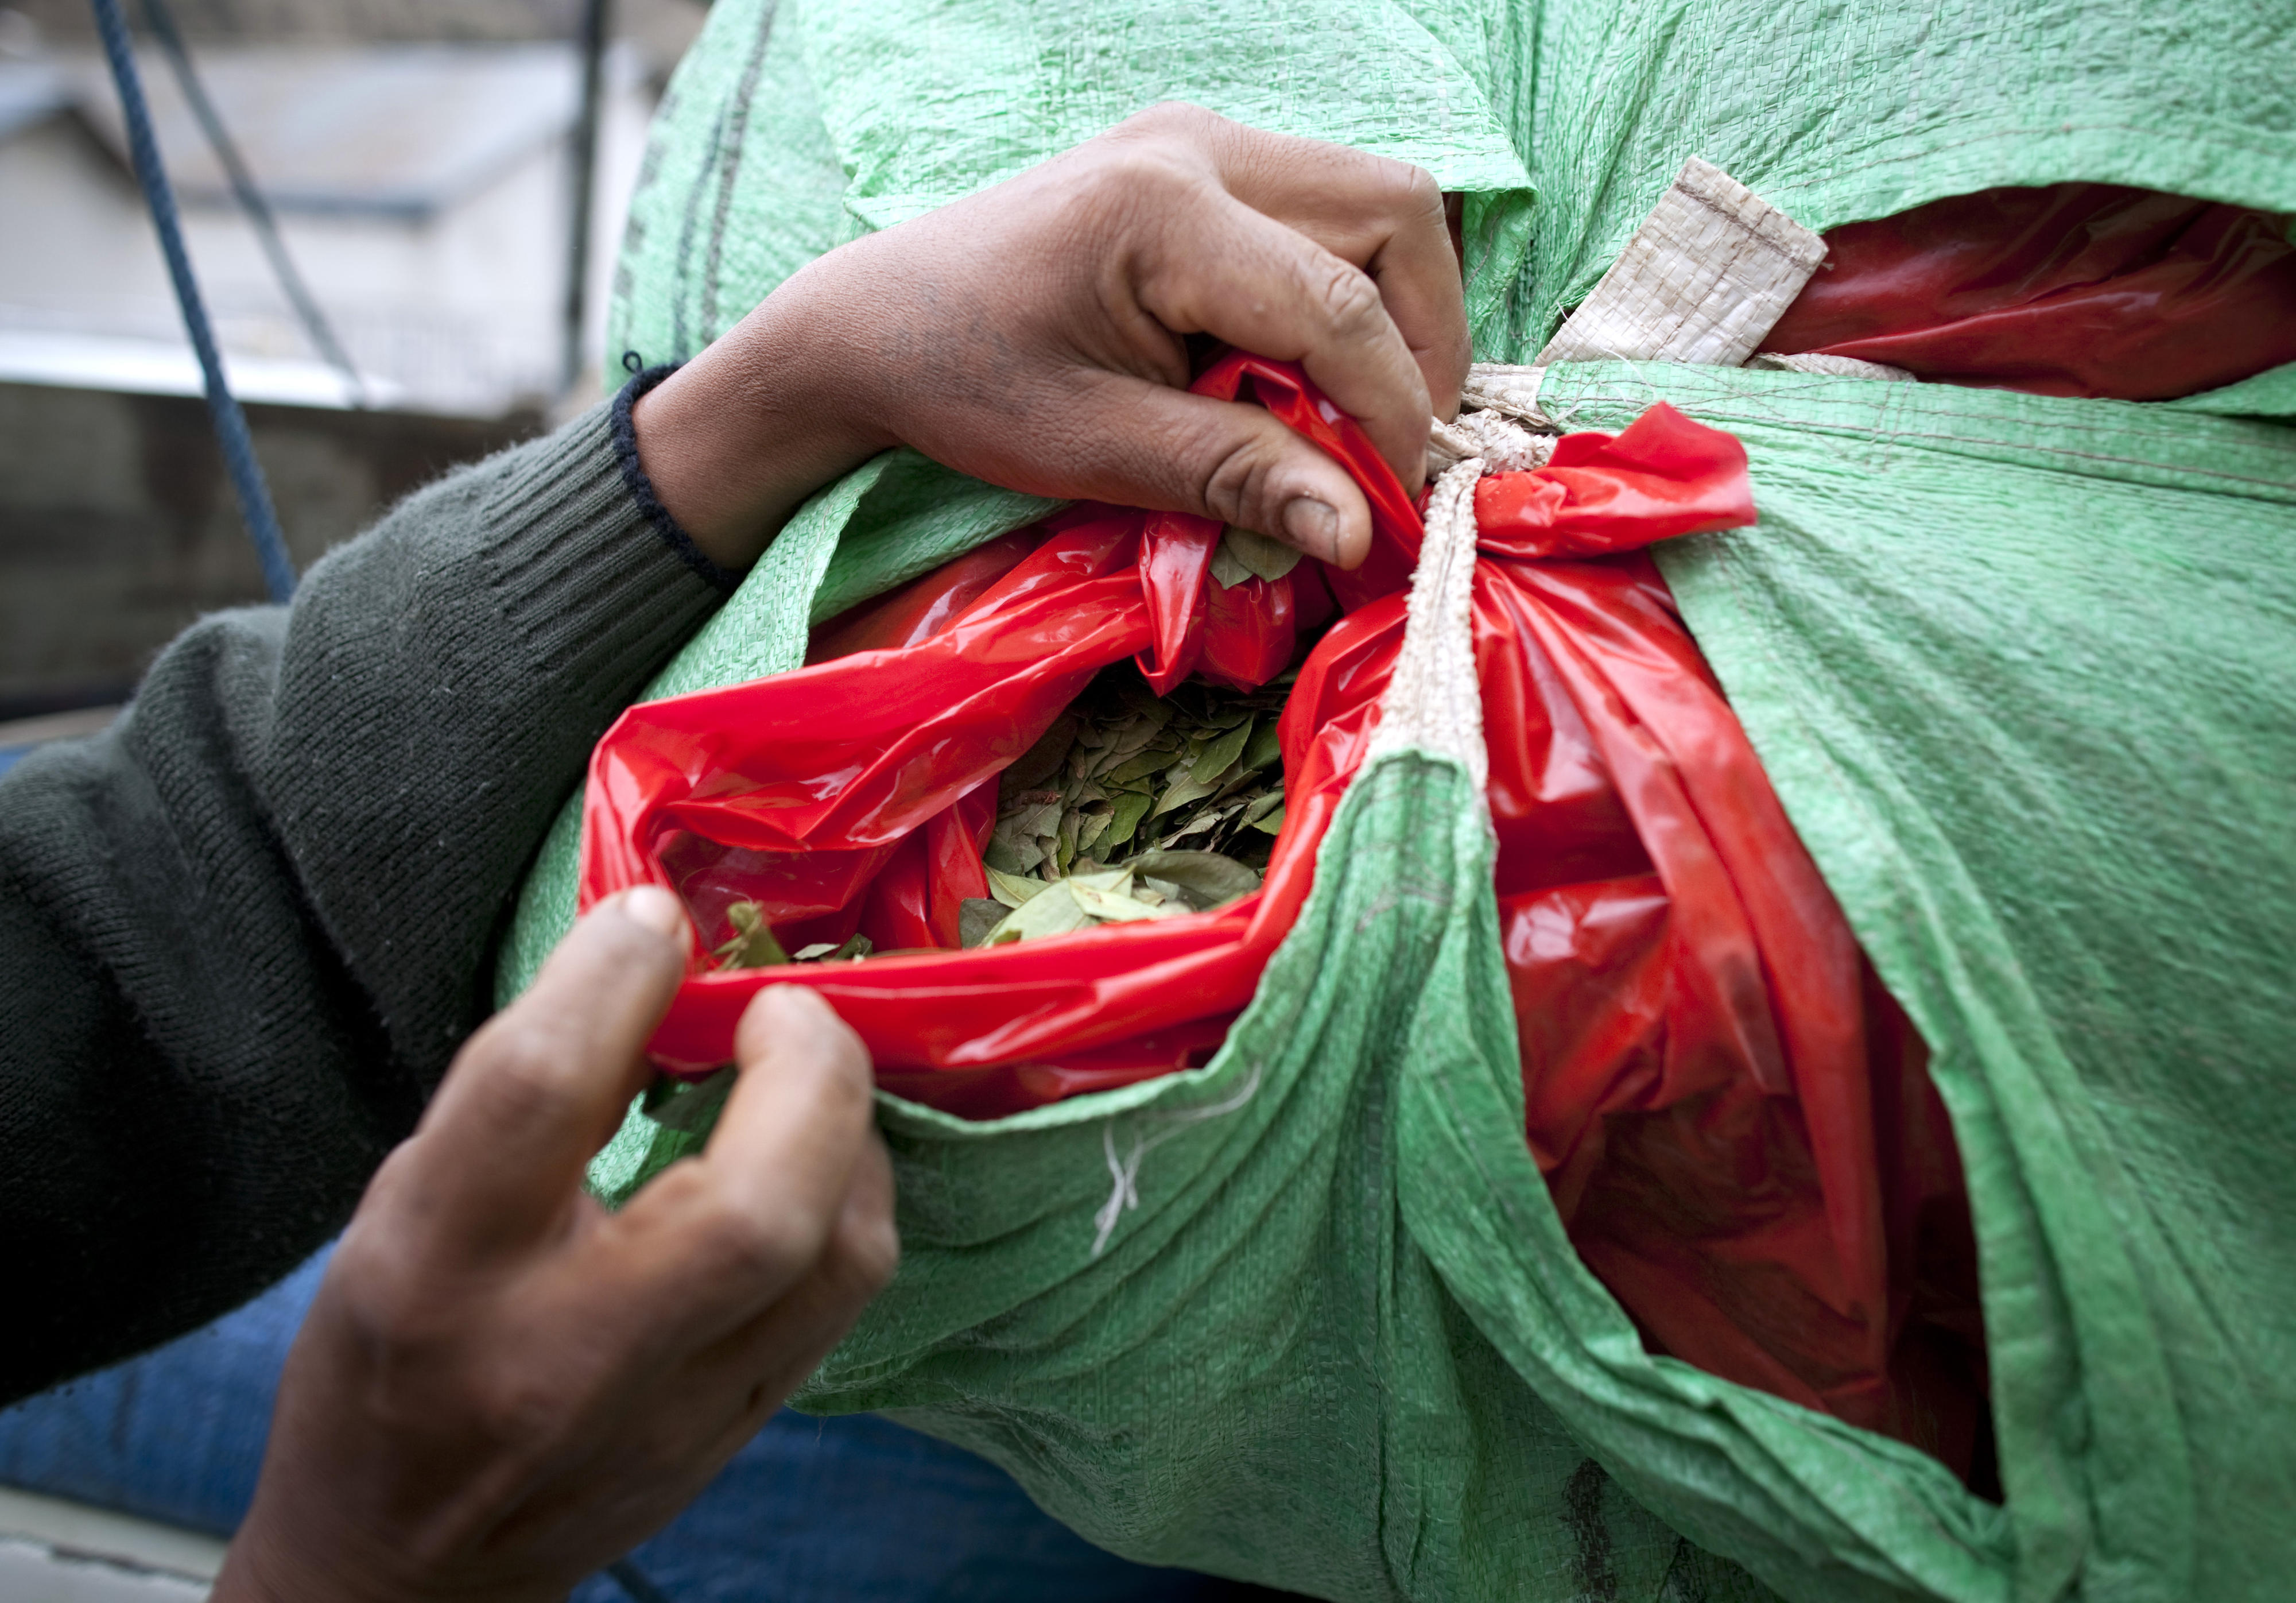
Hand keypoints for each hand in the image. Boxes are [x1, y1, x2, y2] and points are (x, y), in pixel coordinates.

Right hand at [212, 889, 896, 1602]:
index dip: (615, 979)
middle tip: (782, 1008)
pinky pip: (843, 1296)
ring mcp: (670, 1412)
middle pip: (750, 1207)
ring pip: (834, 1256)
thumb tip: (648, 951)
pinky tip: (815, 1159)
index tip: (655, 920)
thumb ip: (517, 1095)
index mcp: (437, 1270)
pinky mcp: (735, 1435)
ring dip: (847, 1133)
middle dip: (803, 1073)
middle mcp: (565, 1352)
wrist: (401, 1577)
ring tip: (802, 1074)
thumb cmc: (384, 1366)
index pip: (541, 1096)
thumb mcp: (399, 1212)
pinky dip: (849, 1201)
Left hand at [635, 102, 1467, 571]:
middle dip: (1422, 339)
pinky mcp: (1202, 159)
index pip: (1339, 309)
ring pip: (1377, 203)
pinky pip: (1325, 210)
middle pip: (1395, 214)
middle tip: (1395, 444)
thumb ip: (1236, 476)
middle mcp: (1199, 145)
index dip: (1393, 414)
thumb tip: (1359, 529)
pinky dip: (1346, 291)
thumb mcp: (1096, 449)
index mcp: (1163, 210)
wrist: (876, 322)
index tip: (1398, 503)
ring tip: (1353, 412)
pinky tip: (1301, 369)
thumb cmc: (967, 383)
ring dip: (1394, 312)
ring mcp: (1203, 139)